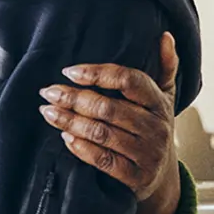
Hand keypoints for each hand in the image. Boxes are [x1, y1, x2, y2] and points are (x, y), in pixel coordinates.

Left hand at [41, 32, 180, 200]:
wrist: (164, 177)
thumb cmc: (154, 127)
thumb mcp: (165, 97)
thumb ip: (166, 66)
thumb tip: (166, 36)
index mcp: (160, 102)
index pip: (129, 80)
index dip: (98, 73)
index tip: (69, 72)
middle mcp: (156, 127)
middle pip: (109, 108)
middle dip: (74, 99)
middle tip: (47, 92)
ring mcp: (148, 153)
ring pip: (102, 134)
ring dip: (70, 122)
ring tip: (48, 112)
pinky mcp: (137, 177)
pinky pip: (104, 161)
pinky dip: (81, 149)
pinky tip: (65, 138)